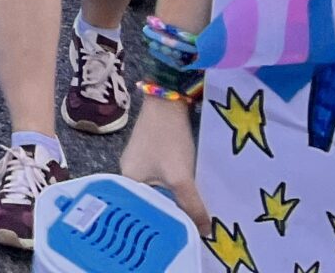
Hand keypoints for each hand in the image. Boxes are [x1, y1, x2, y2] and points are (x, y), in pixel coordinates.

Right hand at [117, 98, 207, 230]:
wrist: (167, 99)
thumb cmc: (168, 139)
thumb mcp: (181, 177)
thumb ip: (192, 206)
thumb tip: (206, 232)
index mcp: (128, 182)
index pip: (144, 214)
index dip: (164, 225)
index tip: (184, 234)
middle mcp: (129, 173)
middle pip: (153, 201)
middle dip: (173, 211)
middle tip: (193, 224)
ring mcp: (140, 160)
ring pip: (161, 189)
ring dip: (177, 198)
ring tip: (195, 208)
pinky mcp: (151, 151)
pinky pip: (164, 177)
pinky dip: (177, 184)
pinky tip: (191, 187)